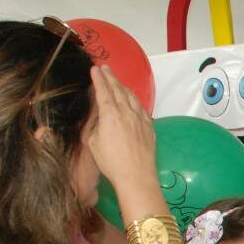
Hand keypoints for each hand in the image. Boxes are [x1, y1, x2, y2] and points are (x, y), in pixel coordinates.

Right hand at [86, 65, 156, 191]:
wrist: (136, 175)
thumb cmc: (111, 162)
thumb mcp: (93, 142)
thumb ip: (96, 125)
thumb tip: (100, 118)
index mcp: (110, 114)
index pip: (103, 91)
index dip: (98, 78)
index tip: (95, 69)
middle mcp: (127, 112)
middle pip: (118, 89)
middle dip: (111, 77)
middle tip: (105, 68)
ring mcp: (140, 118)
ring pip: (132, 97)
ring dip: (123, 87)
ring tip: (118, 81)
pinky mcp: (149, 127)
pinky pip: (141, 108)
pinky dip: (135, 100)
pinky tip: (133, 100)